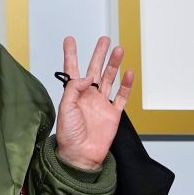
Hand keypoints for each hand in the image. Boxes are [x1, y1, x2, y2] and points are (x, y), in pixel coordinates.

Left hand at [55, 36, 133, 168]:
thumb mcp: (65, 108)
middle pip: (94, 69)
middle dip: (99, 54)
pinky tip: (128, 72)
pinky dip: (126, 85)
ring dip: (114, 64)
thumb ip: (74, 89)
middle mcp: (88, 95)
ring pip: (109, 78)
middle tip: (104, 40)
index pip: (72, 69)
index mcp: (73, 93)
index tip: (70, 39)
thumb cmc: (68, 134)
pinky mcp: (113, 113)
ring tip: (118, 49)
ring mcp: (101, 103)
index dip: (71, 54)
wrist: (80, 155)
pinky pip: (122, 96)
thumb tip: (86, 77)